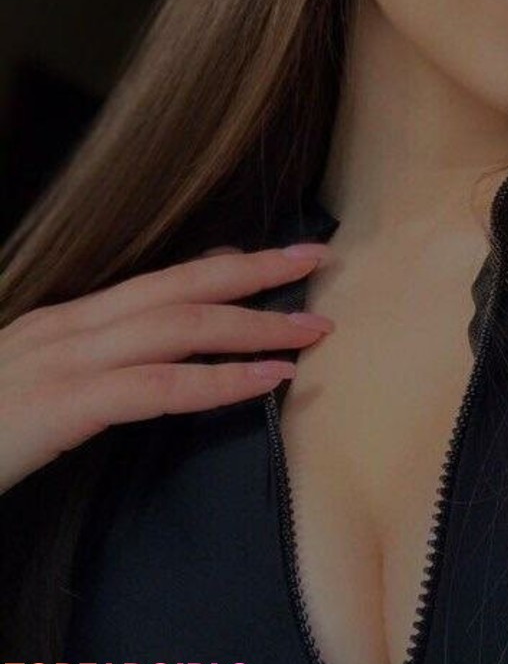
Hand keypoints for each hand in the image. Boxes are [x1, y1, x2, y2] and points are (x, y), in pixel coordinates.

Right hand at [0, 241, 335, 495]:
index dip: (223, 267)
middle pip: (179, 288)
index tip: (276, 256)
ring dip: (254, 326)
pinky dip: (221, 382)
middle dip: (254, 273)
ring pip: (179, 328)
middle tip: (316, 258)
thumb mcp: (35, 383)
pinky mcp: (64, 407)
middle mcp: (68, 328)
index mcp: (63, 322)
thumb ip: (95, 361)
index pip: (158, 280)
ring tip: (312, 329)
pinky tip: (267, 381)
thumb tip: (159, 344)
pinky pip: (159, 388)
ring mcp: (64, 362)